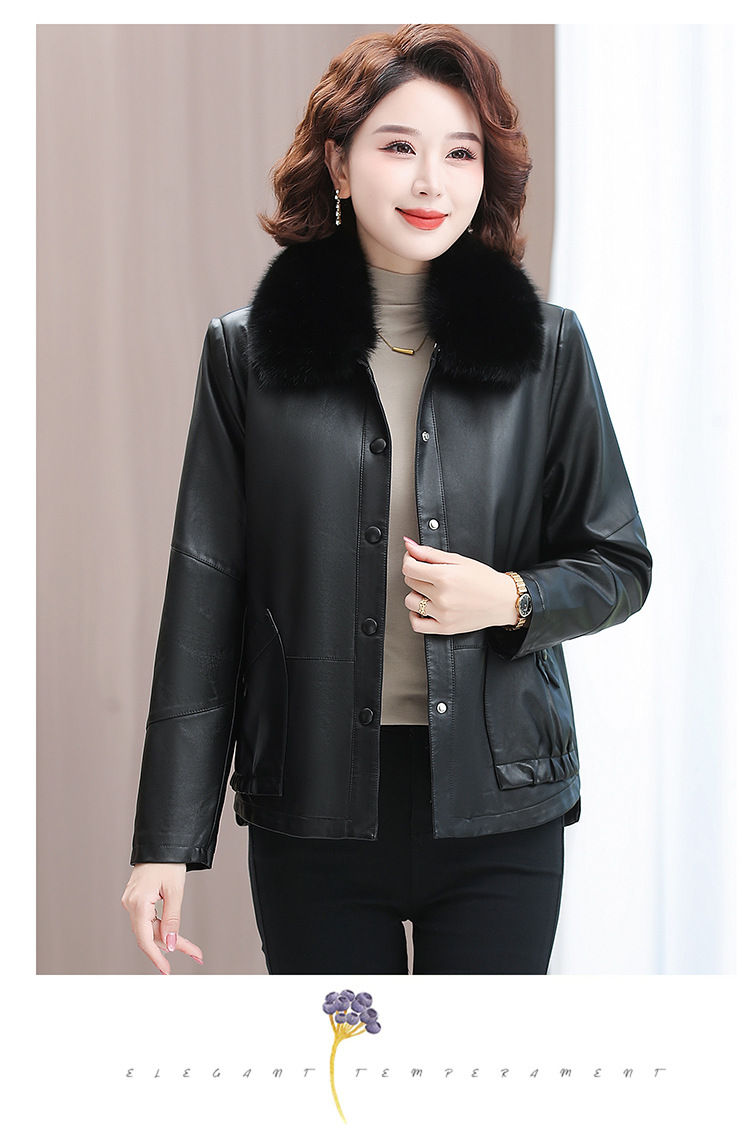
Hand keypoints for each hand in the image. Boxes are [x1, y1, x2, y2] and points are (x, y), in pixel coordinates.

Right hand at [121, 863, 202, 973]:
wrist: (162, 842)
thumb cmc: (168, 861)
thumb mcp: (175, 891)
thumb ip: (172, 920)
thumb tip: (170, 944)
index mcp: (138, 903)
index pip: (145, 939)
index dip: (156, 957)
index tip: (167, 971)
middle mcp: (131, 904)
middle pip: (150, 935)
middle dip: (171, 946)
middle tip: (195, 953)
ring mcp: (132, 902)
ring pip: (150, 929)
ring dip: (168, 937)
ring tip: (191, 946)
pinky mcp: (137, 899)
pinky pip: (148, 919)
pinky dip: (162, 927)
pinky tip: (174, 934)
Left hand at [402, 536, 519, 634]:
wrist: (503, 601)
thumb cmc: (485, 580)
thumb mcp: (459, 560)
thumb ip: (430, 553)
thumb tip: (409, 545)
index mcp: (444, 576)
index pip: (409, 568)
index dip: (409, 560)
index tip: (414, 559)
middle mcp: (442, 596)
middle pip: (410, 582)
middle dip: (417, 575)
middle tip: (430, 574)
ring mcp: (442, 614)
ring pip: (410, 602)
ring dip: (416, 594)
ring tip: (430, 591)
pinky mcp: (445, 628)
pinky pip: (417, 625)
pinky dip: (416, 616)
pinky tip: (424, 608)